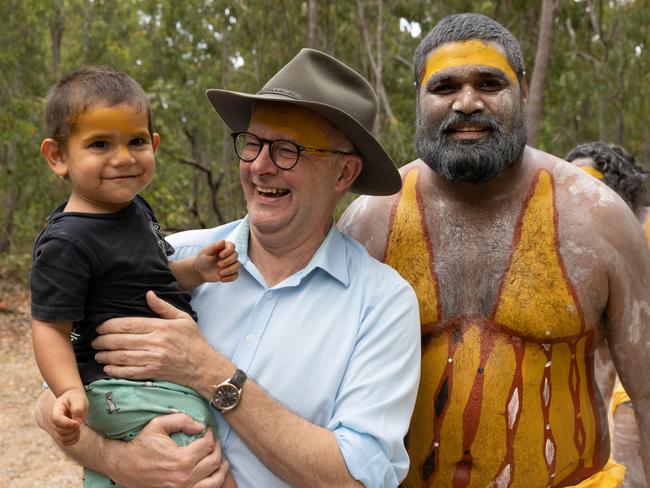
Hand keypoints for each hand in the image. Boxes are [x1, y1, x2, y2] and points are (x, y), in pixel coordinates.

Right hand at [51, 388, 87, 445]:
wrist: (73, 400)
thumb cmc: (76, 398)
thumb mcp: (78, 399)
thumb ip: (78, 408)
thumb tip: (78, 421)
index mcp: (56, 410)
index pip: (56, 420)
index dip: (67, 424)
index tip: (78, 423)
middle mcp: (54, 421)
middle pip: (60, 431)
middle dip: (72, 429)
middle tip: (79, 422)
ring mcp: (57, 428)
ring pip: (62, 439)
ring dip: (73, 435)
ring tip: (79, 427)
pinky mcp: (62, 434)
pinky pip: (66, 443)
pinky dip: (73, 440)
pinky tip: (78, 432)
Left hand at [93, 291, 231, 395]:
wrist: (203, 366)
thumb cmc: (193, 341)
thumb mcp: (182, 318)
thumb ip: (163, 307)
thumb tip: (148, 294)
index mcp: (161, 327)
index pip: (129, 325)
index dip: (110, 326)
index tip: (100, 326)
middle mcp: (156, 343)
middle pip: (122, 341)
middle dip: (104, 341)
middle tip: (94, 341)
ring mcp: (153, 360)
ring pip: (122, 357)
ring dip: (106, 356)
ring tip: (97, 354)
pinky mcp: (153, 373)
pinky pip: (129, 373)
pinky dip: (115, 371)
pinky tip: (107, 368)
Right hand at [108, 413, 229, 487]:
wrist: (124, 466)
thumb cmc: (141, 445)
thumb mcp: (158, 425)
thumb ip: (182, 420)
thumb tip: (200, 425)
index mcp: (182, 459)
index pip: (207, 445)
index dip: (210, 435)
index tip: (207, 430)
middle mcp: (185, 477)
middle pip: (214, 461)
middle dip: (217, 448)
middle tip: (213, 441)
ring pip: (214, 480)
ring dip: (221, 468)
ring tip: (222, 459)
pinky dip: (213, 481)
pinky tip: (213, 473)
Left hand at [195, 240, 238, 282]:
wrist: (200, 271)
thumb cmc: (202, 259)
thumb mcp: (205, 252)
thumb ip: (214, 246)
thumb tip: (223, 241)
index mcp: (223, 247)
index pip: (232, 246)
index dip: (228, 251)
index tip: (220, 256)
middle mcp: (229, 255)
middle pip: (235, 255)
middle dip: (227, 261)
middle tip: (218, 265)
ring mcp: (231, 264)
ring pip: (237, 265)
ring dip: (229, 270)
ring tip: (220, 273)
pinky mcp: (230, 273)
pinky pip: (236, 275)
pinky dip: (230, 278)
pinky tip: (221, 278)